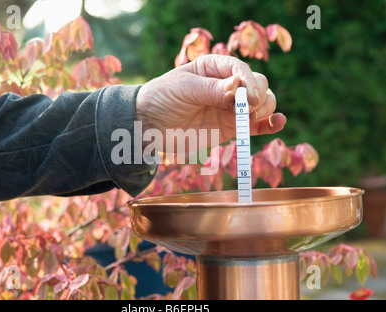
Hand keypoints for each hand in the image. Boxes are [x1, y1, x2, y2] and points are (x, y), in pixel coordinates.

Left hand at [136, 54, 285, 151]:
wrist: (148, 127)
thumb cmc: (161, 99)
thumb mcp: (183, 89)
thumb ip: (211, 89)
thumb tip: (238, 86)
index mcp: (213, 68)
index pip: (239, 68)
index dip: (248, 79)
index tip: (247, 94)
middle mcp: (226, 86)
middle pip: (257, 84)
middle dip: (258, 94)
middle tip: (247, 108)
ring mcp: (230, 107)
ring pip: (262, 103)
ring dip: (266, 108)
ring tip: (253, 116)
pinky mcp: (231, 128)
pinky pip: (256, 126)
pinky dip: (270, 124)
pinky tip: (278, 122)